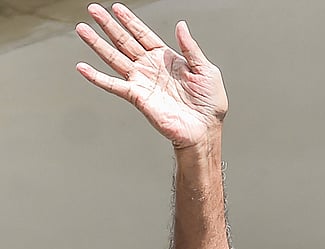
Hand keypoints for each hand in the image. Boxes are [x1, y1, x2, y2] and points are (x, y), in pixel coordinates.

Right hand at [75, 3, 226, 148]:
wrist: (204, 129)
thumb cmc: (209, 103)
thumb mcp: (206, 70)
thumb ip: (191, 48)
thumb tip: (181, 25)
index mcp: (167, 59)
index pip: (144, 35)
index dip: (130, 21)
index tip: (116, 7)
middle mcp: (151, 68)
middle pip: (125, 42)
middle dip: (108, 25)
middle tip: (93, 10)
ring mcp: (142, 82)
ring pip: (114, 58)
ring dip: (97, 44)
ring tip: (82, 29)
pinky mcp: (137, 97)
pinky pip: (113, 85)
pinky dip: (97, 77)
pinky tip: (82, 67)